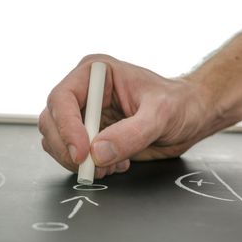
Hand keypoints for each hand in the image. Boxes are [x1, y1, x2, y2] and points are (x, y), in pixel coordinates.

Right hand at [39, 54, 210, 178]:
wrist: (190, 117)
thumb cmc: (179, 104)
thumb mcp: (160, 115)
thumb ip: (130, 134)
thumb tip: (97, 153)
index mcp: (95, 74)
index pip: (62, 98)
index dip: (66, 127)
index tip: (81, 153)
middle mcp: (84, 92)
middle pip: (51, 121)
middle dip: (67, 149)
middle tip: (90, 167)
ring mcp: (84, 115)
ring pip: (56, 141)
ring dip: (77, 161)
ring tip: (110, 165)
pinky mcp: (88, 136)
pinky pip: (71, 155)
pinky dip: (87, 166)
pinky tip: (114, 164)